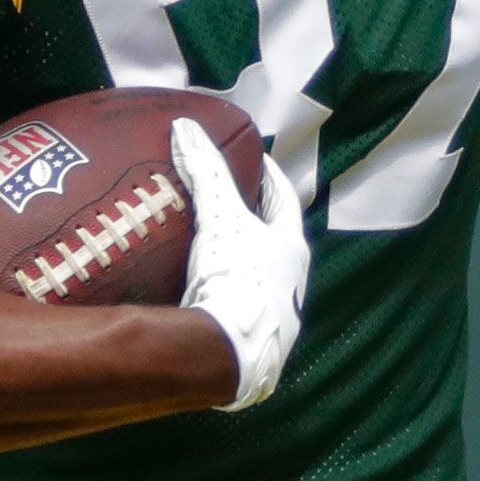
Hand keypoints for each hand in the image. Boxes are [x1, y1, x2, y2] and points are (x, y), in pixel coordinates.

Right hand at [172, 119, 308, 411]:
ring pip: (263, 281)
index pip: (285, 202)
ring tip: (216, 250)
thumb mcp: (220, 218)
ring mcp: (277, 319)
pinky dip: (226, 299)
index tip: (257, 162)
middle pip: (278, 243)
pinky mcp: (255, 348)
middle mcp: (293, 284)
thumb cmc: (236, 277)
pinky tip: (205, 299)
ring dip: (244, 264)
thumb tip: (186, 126)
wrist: (229, 354)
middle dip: (258, 223)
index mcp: (292, 250)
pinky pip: (240, 313)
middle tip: (233, 203)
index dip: (270, 179)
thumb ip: (205, 172)